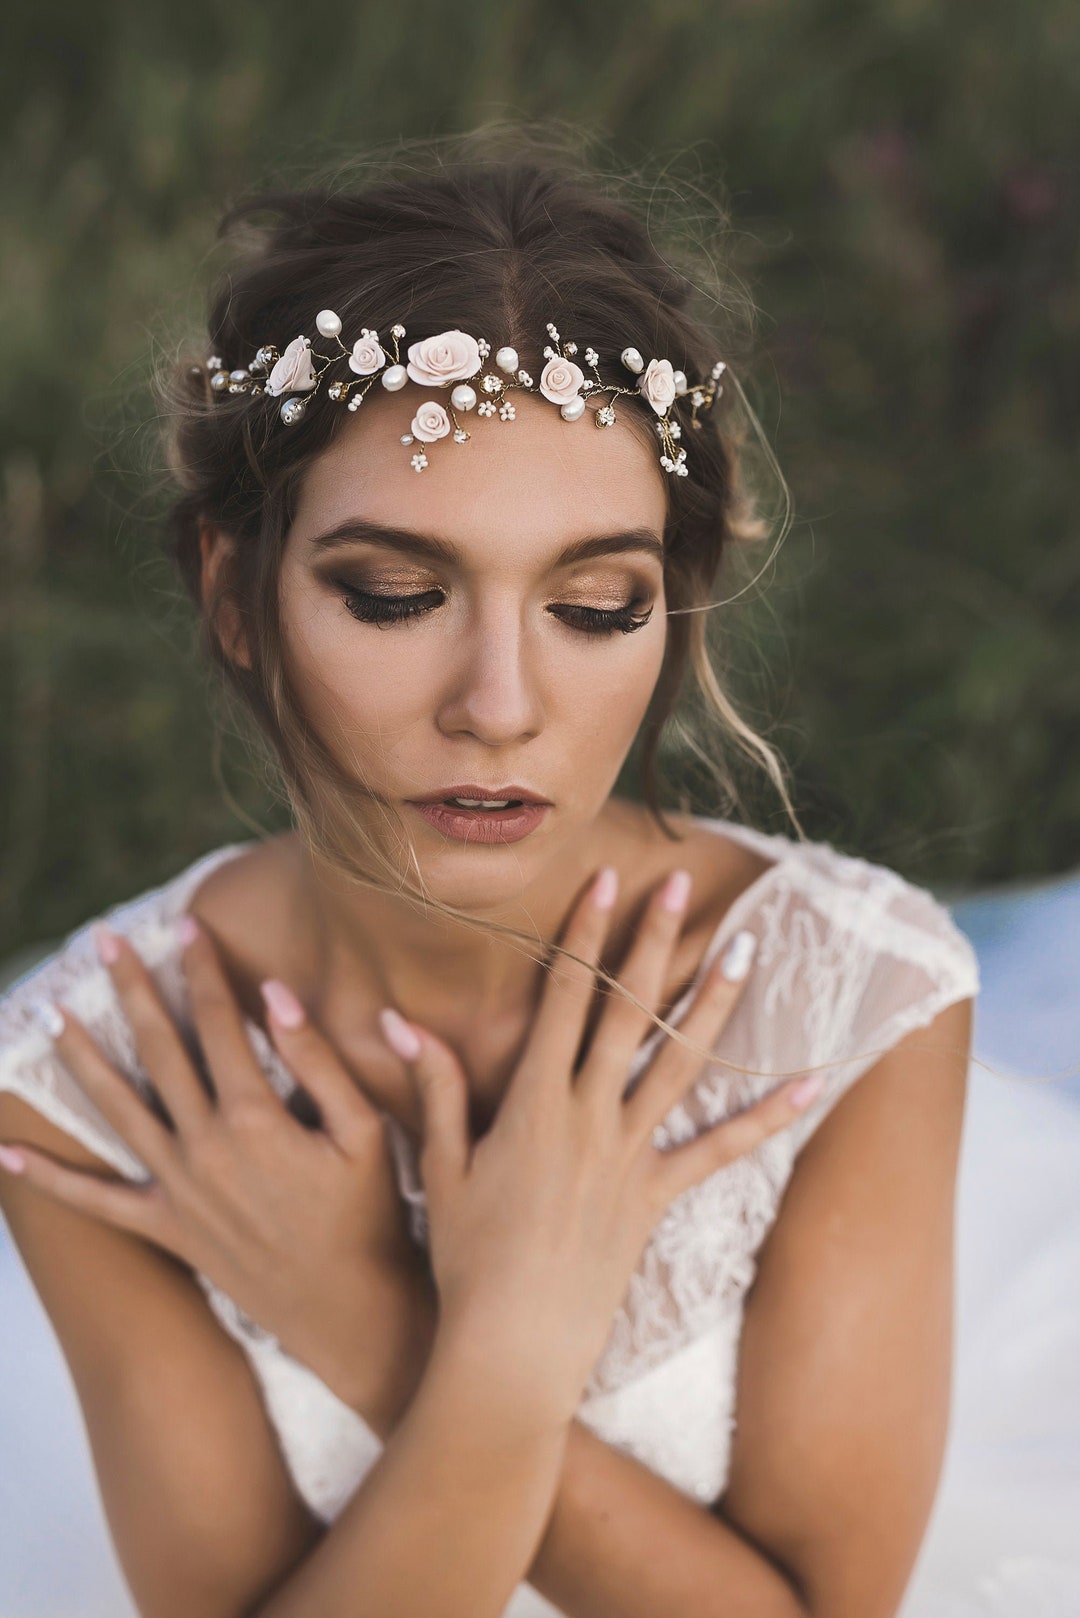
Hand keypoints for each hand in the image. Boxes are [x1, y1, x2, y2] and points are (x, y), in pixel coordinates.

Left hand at [0, 917, 430, 1430]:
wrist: (348, 1308)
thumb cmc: (367, 1215)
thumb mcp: (364, 1131)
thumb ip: (317, 1061)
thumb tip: (275, 995)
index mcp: (254, 1117)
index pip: (218, 1022)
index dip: (201, 969)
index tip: (187, 925)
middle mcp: (203, 1147)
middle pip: (157, 1050)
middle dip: (131, 989)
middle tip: (104, 941)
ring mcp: (178, 1189)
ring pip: (117, 1109)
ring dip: (81, 1058)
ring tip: (53, 1014)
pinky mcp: (165, 1228)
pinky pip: (96, 1202)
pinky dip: (48, 1180)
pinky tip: (6, 1154)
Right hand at [378, 866, 824, 1432]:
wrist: (512, 1347)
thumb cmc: (466, 1260)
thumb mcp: (442, 1166)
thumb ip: (434, 1087)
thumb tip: (400, 1019)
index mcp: (533, 1102)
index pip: (564, 997)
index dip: (585, 934)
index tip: (606, 880)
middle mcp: (588, 1116)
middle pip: (627, 1012)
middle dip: (651, 942)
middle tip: (678, 885)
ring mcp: (629, 1156)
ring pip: (681, 1062)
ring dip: (713, 1003)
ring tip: (746, 948)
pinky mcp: (657, 1197)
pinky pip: (721, 1149)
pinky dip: (767, 1116)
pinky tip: (810, 1083)